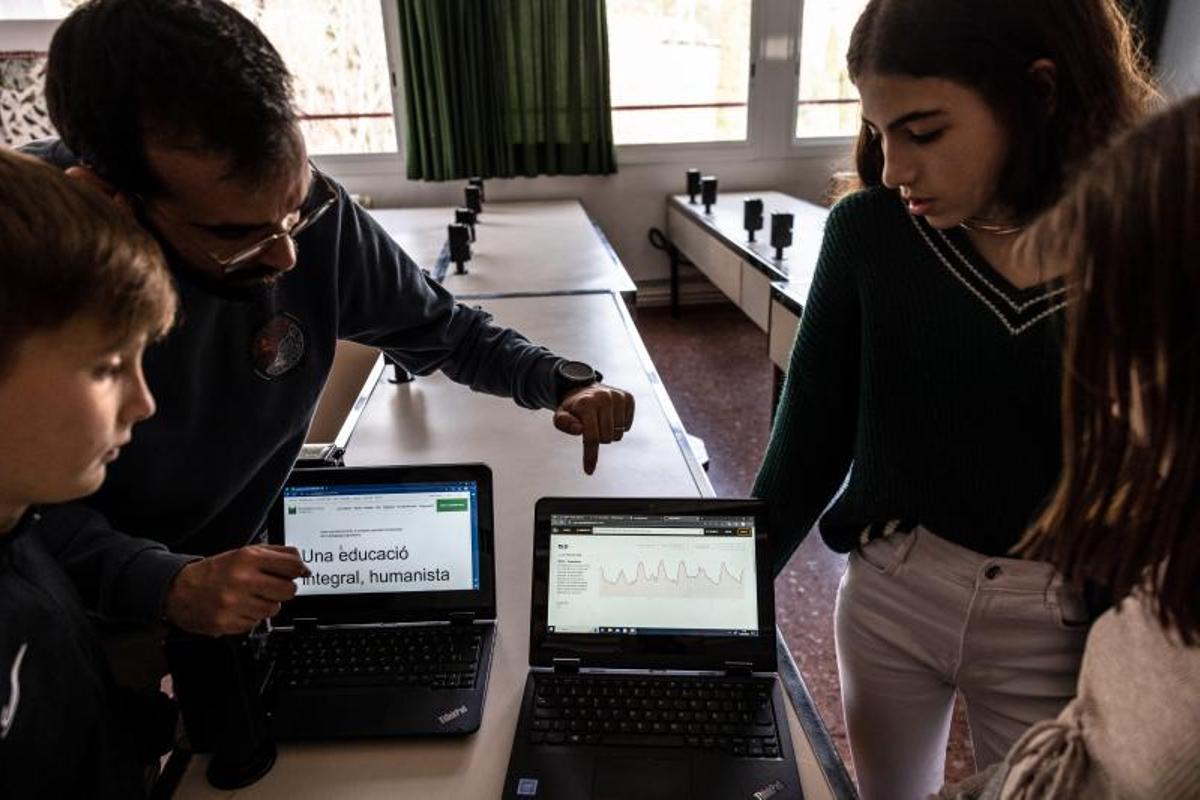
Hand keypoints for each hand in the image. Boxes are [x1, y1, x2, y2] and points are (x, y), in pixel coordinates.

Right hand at [163, 544, 310, 635]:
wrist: (180, 591)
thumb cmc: (216, 571)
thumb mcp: (244, 553)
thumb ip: (277, 554)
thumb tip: (303, 566)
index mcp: (247, 559)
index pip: (292, 566)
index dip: (298, 570)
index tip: (296, 572)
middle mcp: (241, 580)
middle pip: (288, 590)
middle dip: (283, 589)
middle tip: (271, 586)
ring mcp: (234, 604)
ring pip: (274, 609)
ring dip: (267, 604)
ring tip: (251, 597)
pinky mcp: (227, 623)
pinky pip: (256, 623)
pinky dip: (251, 617)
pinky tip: (239, 608)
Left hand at [553, 383, 635, 474]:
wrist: (585, 389)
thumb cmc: (573, 408)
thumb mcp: (560, 416)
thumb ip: (563, 424)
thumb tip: (579, 429)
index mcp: (586, 403)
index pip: (592, 437)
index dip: (590, 456)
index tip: (589, 471)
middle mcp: (604, 398)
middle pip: (606, 438)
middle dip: (598, 439)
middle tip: (591, 427)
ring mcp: (617, 397)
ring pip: (619, 434)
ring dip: (609, 433)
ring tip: (600, 421)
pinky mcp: (628, 398)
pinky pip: (627, 427)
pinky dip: (619, 427)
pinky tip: (610, 417)